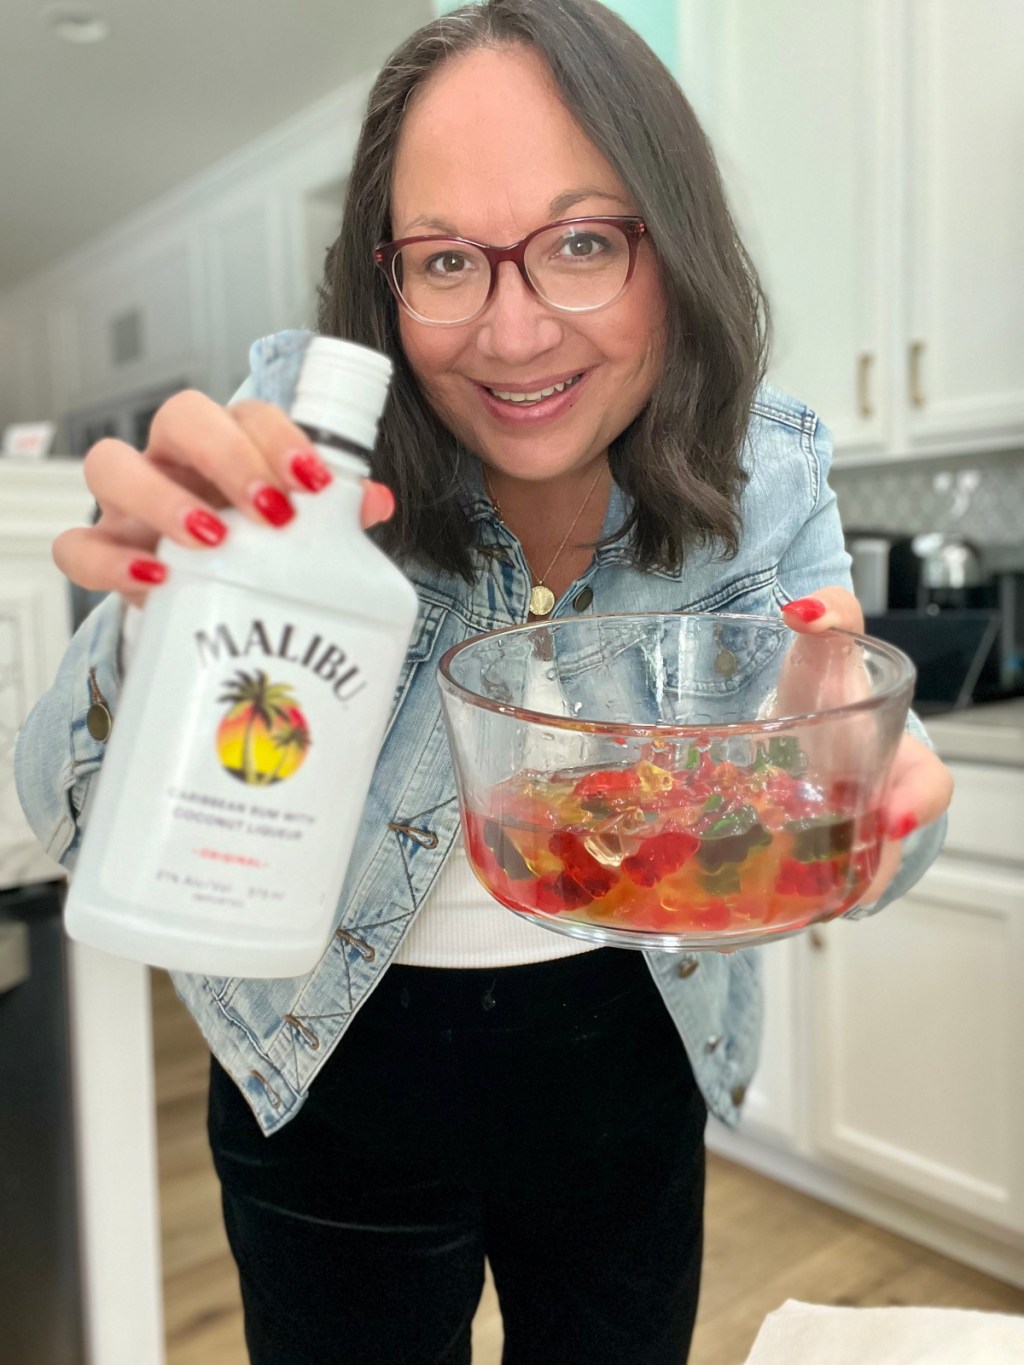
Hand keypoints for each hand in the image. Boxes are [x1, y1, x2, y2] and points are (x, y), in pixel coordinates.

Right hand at [53, 391, 395, 604]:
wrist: (206, 612)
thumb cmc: (253, 555)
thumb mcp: (298, 537)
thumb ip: (333, 516)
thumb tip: (373, 499)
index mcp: (228, 447)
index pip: (246, 412)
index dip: (279, 437)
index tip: (315, 482)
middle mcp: (172, 461)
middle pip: (180, 416)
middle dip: (227, 454)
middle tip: (271, 509)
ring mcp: (126, 505)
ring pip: (111, 464)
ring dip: (163, 497)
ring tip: (214, 539)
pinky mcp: (100, 553)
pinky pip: (76, 545)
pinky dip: (110, 561)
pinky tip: (156, 580)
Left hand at [782, 588, 953, 904]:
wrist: (789, 711)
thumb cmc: (823, 682)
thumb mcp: (828, 645)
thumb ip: (830, 612)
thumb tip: (803, 609)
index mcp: (900, 758)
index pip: (930, 788)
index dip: (916, 805)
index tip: (891, 818)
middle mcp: (878, 803)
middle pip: (885, 851)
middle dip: (859, 867)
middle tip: (826, 878)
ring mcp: (844, 833)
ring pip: (844, 878)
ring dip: (819, 890)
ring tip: (784, 897)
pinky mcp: (804, 852)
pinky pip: (805, 884)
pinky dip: (784, 892)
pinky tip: (750, 898)